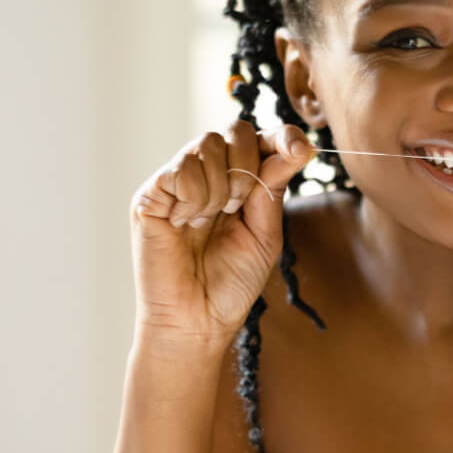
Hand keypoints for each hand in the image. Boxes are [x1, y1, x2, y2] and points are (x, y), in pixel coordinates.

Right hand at [130, 121, 313, 348]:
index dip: (282, 135)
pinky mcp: (151, 195)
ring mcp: (177, 182)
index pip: (258, 139)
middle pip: (234, 130)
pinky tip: (186, 223)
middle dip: (247, 165)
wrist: (198, 321)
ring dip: (220, 187)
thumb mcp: (265, 233)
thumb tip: (298, 146)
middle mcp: (206, 175)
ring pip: (207, 145)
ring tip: (210, 221)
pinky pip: (181, 169)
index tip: (301, 149)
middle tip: (238, 207)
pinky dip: (194, 197)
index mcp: (236, 182)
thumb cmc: (230, 284)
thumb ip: (273, 187)